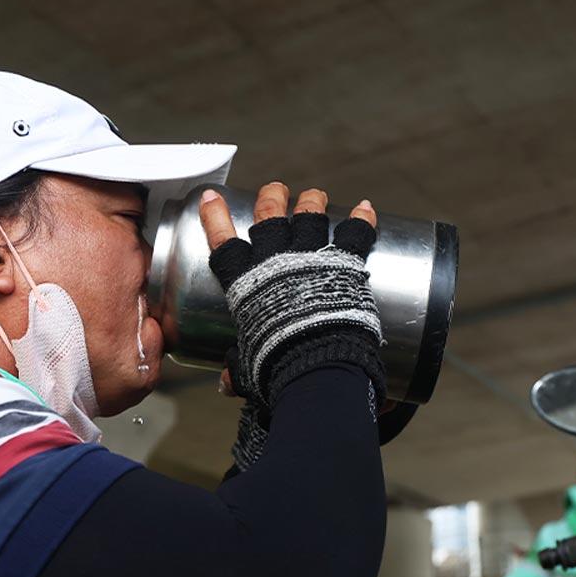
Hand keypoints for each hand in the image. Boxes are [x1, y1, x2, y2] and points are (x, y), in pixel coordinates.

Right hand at [197, 183, 385, 468]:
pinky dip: (361, 218)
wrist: (317, 361)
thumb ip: (238, 368)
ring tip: (313, 196)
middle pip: (270, 216)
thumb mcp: (249, 366)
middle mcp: (276, 261)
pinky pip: (354, 231)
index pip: (223, 241)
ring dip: (310, 202)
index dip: (214, 217)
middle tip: (274, 192)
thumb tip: (227, 385)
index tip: (210, 198)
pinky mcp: (345, 261)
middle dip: (270, 199)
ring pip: (309, 214)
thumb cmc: (277, 366)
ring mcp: (311, 256)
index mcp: (246, 283)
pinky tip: (365, 208)